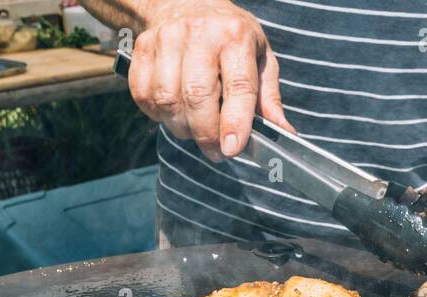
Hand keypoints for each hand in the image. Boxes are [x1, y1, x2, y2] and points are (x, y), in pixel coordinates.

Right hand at [127, 0, 291, 161]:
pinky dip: (158, 115)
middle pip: (197, 96)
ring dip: (181, 128)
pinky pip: (144, 96)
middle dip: (206, 134)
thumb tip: (283, 133)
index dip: (235, 122)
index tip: (232, 148)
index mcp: (236, 36)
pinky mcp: (143, 49)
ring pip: (168, 101)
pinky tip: (174, 113)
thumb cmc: (230, 37)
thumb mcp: (259, 58)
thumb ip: (268, 98)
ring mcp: (167, 39)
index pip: (238, 86)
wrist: (187, 3)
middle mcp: (199, 34)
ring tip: (195, 129)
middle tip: (216, 151)